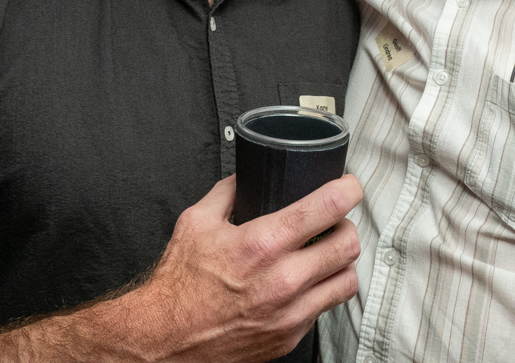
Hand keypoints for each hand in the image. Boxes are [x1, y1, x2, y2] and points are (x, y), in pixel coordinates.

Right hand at [100, 175, 362, 362]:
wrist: (166, 340)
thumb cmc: (179, 284)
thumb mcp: (196, 222)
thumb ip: (227, 192)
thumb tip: (247, 174)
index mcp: (263, 243)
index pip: (329, 207)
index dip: (348, 189)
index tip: (347, 186)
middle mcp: (284, 280)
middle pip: (349, 243)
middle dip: (346, 225)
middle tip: (334, 221)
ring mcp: (291, 313)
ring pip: (348, 279)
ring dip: (341, 261)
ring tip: (327, 253)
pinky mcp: (290, 337)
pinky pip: (326, 307)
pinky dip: (323, 290)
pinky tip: (308, 282)